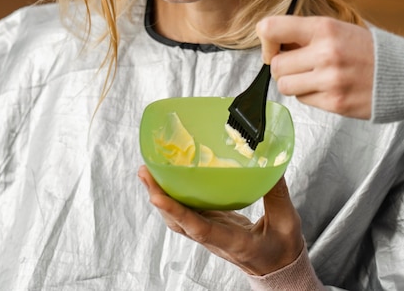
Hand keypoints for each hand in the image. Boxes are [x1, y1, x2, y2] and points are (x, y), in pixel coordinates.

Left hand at [138, 166, 302, 275]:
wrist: (280, 271)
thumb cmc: (283, 250)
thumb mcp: (287, 222)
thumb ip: (277, 193)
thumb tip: (268, 161)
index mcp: (234, 242)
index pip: (200, 229)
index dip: (177, 211)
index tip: (156, 195)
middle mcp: (215, 240)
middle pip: (178, 222)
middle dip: (159, 198)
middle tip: (145, 170)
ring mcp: (211, 235)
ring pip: (178, 219)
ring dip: (161, 197)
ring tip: (149, 172)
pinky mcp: (211, 227)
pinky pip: (187, 214)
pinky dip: (173, 198)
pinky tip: (169, 181)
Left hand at [256, 16, 373, 118]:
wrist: (398, 73)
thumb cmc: (363, 49)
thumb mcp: (335, 29)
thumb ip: (303, 34)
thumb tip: (270, 42)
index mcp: (323, 28)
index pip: (271, 28)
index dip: (265, 40)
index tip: (272, 46)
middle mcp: (325, 53)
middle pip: (275, 64)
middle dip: (281, 65)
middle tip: (297, 64)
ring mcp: (330, 80)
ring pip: (284, 85)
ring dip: (293, 82)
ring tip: (310, 76)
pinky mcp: (335, 102)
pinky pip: (302, 100)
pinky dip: (308, 94)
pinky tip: (325, 86)